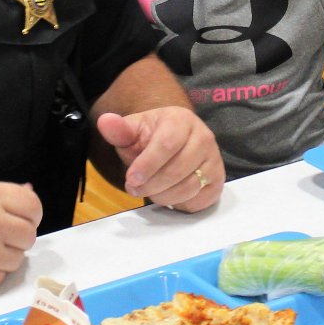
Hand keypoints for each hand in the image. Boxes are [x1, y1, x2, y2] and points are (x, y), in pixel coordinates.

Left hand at [97, 108, 222, 212]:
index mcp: (181, 120)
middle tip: (134, 190)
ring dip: (164, 197)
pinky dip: (180, 204)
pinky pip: (199, 200)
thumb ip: (119, 130)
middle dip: (152, 185)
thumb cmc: (152, 137)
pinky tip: (169, 195)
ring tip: (150, 192)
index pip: (166, 144)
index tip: (130, 180)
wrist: (174, 142)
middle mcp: (204, 137)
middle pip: (178, 169)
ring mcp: (214, 159)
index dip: (147, 165)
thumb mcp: (133, 131)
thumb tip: (105, 121)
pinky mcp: (218, 180)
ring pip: (189, 187)